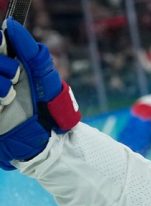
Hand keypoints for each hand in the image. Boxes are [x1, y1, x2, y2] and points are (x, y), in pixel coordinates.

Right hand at [0, 19, 79, 169]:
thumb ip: (32, 52)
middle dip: (1, 64)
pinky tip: (6, 101)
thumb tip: (12, 26)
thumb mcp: (47, 77)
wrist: (51, 139)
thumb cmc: (50, 108)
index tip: (6, 48)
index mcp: (8, 66)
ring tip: (11, 94)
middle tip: (15, 75)